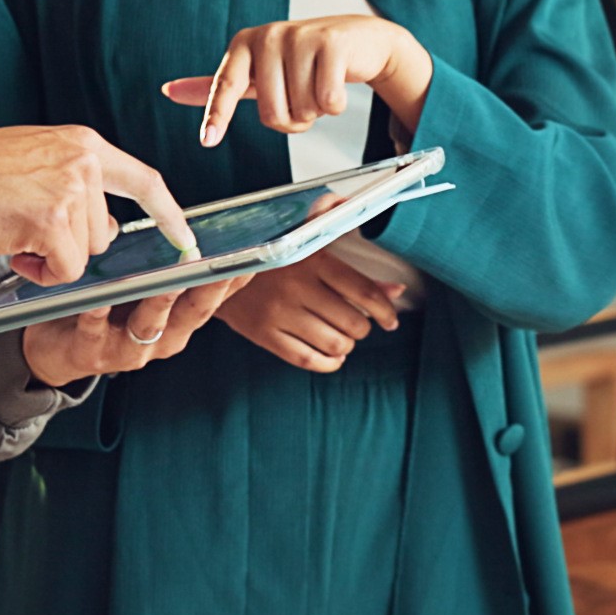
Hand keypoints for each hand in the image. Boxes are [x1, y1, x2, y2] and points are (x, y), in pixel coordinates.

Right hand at [0, 125, 197, 284]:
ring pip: (84, 254)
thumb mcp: (33, 162)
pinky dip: (40, 272)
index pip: (143, 180)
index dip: (168, 214)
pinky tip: (12, 249)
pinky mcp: (53, 221)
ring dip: (50, 257)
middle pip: (104, 233)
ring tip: (13, 232)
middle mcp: (84, 161)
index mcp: (82, 143)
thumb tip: (102, 230)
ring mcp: (71, 189)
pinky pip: (66, 271)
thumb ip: (73, 184)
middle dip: (70, 245)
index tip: (186, 238)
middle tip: (26, 229)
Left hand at [21, 274, 251, 386]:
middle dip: (208, 288)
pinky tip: (99, 299)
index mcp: (178, 320)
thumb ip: (165, 266)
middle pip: (193, 311)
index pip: (215, 297)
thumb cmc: (105, 308)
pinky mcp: (92, 354)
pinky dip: (98, 314)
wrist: (57, 346)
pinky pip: (96, 331)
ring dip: (162, 300)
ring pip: (151, 324)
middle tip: (222, 264)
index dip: (235, 280)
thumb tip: (190, 229)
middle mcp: (162, 337)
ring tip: (169, 279)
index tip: (254, 257)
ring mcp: (129, 350)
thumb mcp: (142, 288)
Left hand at [162, 15, 433, 147]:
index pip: (225, 86)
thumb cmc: (304, 60)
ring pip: (301, 110)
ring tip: (320, 85)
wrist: (360, 40)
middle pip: (271, 113)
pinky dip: (336, 105)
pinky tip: (338, 83)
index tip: (208, 140)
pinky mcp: (330, 43)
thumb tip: (170, 90)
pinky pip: (328, 102)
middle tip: (302, 97)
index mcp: (244, 44)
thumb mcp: (258, 70)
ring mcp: (299, 37)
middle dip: (292, 120)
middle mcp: (268, 36)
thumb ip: (219, 84)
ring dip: (316, 111)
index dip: (216, 115)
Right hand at [213, 249, 405, 371]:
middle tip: (359, 324)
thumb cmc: (275, 258)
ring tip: (342, 338)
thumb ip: (355, 269)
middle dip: (363, 328)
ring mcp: (279, 313)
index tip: (391, 320)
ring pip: (334, 344)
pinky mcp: (264, 334)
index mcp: (312, 258)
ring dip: (346, 345)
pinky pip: (308, 360)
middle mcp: (297, 286)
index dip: (385, 311)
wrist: (219, 269)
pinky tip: (331, 355)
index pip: (364, 291)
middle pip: (352, 322)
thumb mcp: (313, 251)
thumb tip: (396, 291)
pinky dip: (328, 363)